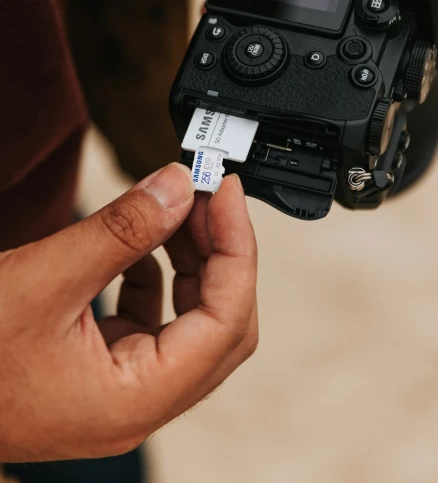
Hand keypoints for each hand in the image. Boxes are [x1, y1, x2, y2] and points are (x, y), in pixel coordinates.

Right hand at [0, 166, 256, 461]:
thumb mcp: (44, 278)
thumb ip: (122, 231)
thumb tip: (180, 186)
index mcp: (134, 400)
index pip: (226, 322)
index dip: (238, 249)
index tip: (226, 191)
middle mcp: (136, 404)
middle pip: (218, 324)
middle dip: (220, 251)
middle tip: (206, 192)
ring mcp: (119, 390)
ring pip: (189, 321)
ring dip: (191, 259)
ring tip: (178, 206)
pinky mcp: (100, 370)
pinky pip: (152, 320)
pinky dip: (158, 275)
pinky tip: (143, 243)